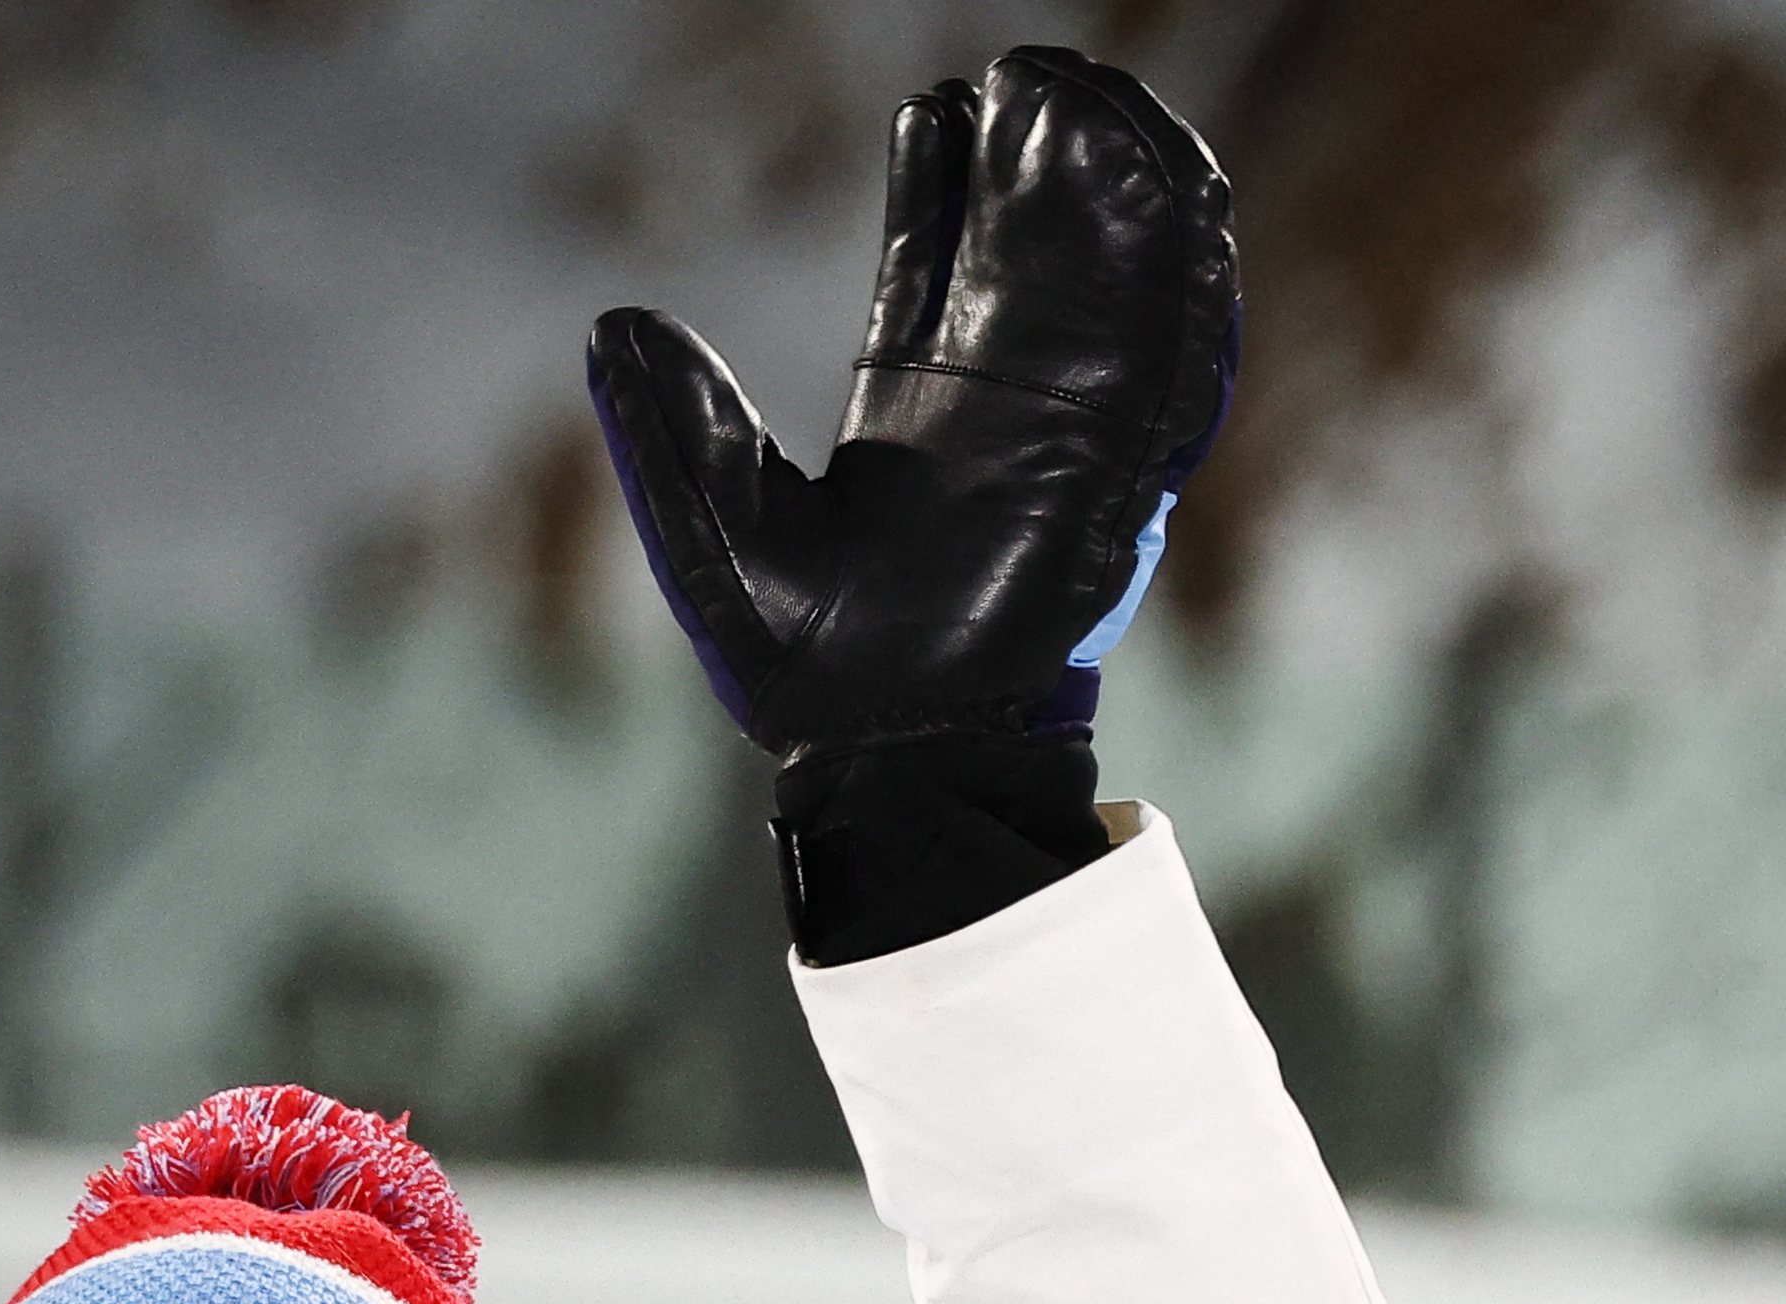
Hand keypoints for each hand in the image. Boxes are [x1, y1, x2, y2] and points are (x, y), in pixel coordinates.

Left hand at [588, 48, 1232, 757]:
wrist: (886, 753)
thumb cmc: (802, 672)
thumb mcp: (717, 534)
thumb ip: (671, 432)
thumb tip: (611, 324)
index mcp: (909, 403)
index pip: (937, 257)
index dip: (949, 177)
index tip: (947, 105)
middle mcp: (997, 400)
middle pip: (1031, 245)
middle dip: (1046, 157)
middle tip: (1044, 70)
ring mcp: (1064, 428)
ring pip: (1106, 280)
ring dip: (1115, 191)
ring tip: (1102, 99)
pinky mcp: (1115, 470)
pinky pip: (1162, 355)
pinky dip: (1171, 276)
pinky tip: (1174, 195)